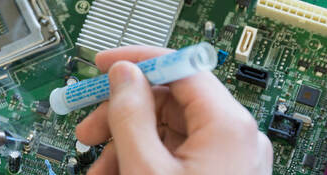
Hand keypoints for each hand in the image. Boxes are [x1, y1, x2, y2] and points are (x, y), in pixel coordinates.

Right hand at [75, 46, 272, 173]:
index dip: (136, 61)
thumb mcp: (147, 169)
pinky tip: (118, 174)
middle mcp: (238, 138)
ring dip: (128, 145)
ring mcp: (233, 160)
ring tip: (98, 169)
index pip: (180, 67)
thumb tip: (124, 76)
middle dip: (123, 116)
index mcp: (229, 126)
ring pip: (170, 133)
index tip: (103, 65)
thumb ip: (131, 117)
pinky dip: (147, 161)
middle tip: (88, 129)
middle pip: (171, 102)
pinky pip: (180, 156)